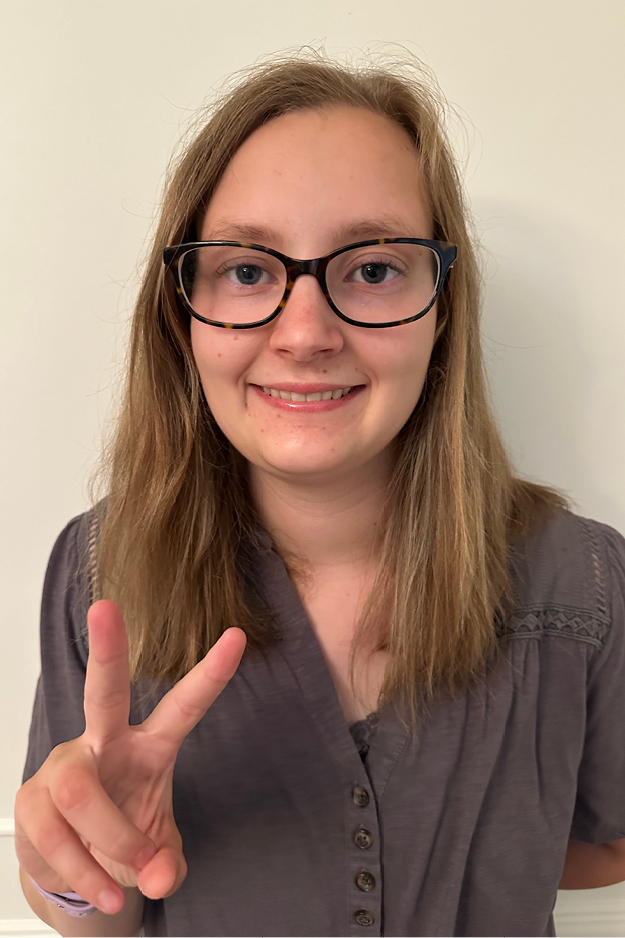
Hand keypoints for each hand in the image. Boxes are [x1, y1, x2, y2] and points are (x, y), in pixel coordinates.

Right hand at [15, 600, 245, 914]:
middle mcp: (105, 742)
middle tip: (105, 608)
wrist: (75, 870)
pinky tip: (100, 890)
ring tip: (124, 883)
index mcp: (148, 747)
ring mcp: (65, 766)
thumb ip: (166, 864)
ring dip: (110, 842)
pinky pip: (55, 834)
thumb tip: (158, 876)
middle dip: (106, 648)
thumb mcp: (159, 856)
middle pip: (103, 692)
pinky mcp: (33, 798)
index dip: (211, 674)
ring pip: (83, 792)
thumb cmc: (123, 840)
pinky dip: (83, 871)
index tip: (238, 636)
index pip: (183, 706)